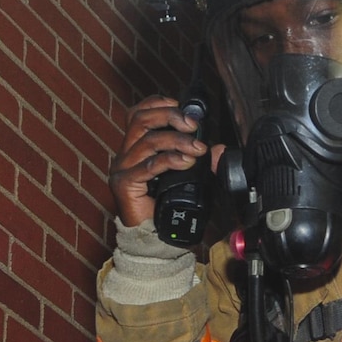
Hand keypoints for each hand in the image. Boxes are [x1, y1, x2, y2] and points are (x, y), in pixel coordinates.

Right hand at [108, 96, 207, 228]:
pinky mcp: (125, 183)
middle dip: (170, 117)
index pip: (138, 114)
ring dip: (177, 141)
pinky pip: (149, 165)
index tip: (181, 106)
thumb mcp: (185, 176)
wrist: (152, 237)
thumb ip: (197, 159)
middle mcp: (125, 154)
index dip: (157, 104)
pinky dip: (171, 160)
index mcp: (134, 147)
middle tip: (192, 125)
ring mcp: (122, 168)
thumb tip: (218, 150)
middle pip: (141, 120)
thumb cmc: (165, 205)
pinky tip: (186, 162)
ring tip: (197, 149)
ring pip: (149, 141)